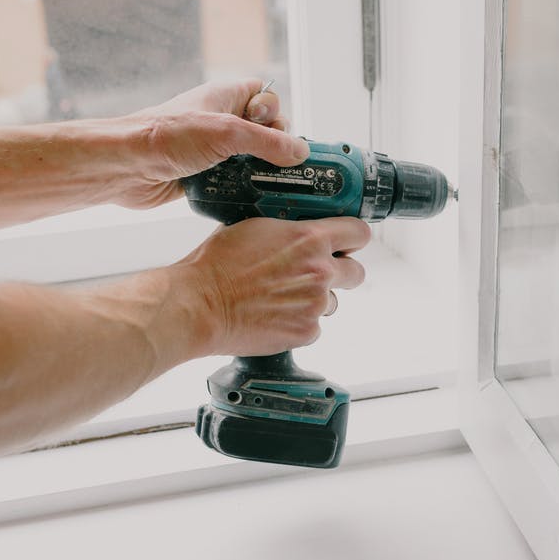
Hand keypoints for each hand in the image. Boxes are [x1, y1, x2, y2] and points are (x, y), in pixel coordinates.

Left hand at [109, 78, 307, 209]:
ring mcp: (212, 147)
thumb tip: (300, 152)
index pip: (266, 96)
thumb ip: (268, 142)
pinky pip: (235, 180)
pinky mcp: (204, 173)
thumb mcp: (227, 133)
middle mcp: (220, 119)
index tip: (270, 131)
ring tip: (260, 182)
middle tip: (266, 161)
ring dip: (258, 171)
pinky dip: (242, 188)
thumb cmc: (167, 137)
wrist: (125, 166)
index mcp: (225, 96)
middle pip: (264, 131)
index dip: (275, 113)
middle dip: (271, 148)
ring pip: (250, 158)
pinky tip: (245, 195)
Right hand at [173, 217, 370, 355]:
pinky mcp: (306, 331)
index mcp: (310, 239)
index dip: (352, 239)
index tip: (347, 243)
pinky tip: (274, 316)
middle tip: (316, 275)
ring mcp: (315, 304)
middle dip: (340, 273)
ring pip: (331, 301)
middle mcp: (320, 271)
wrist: (200, 305)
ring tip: (281, 299)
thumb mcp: (255, 228)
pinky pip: (314, 326)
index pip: (358, 233)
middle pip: (356, 272)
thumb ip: (287, 231)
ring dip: (314, 300)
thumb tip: (297, 232)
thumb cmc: (217, 265)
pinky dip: (298, 323)